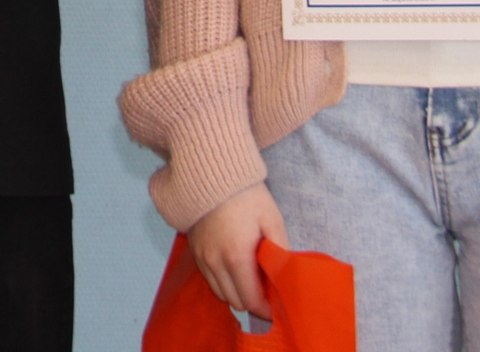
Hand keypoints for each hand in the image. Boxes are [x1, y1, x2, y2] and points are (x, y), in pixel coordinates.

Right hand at [187, 184, 286, 317]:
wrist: (212, 172)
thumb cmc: (247, 196)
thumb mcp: (272, 220)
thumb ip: (280, 253)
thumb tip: (285, 279)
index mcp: (236, 257)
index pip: (250, 300)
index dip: (266, 308)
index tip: (277, 304)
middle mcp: (215, 263)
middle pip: (235, 302)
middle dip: (252, 302)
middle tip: (267, 291)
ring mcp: (201, 258)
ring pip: (220, 293)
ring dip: (236, 293)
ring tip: (251, 280)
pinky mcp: (194, 251)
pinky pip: (209, 279)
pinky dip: (223, 282)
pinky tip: (235, 270)